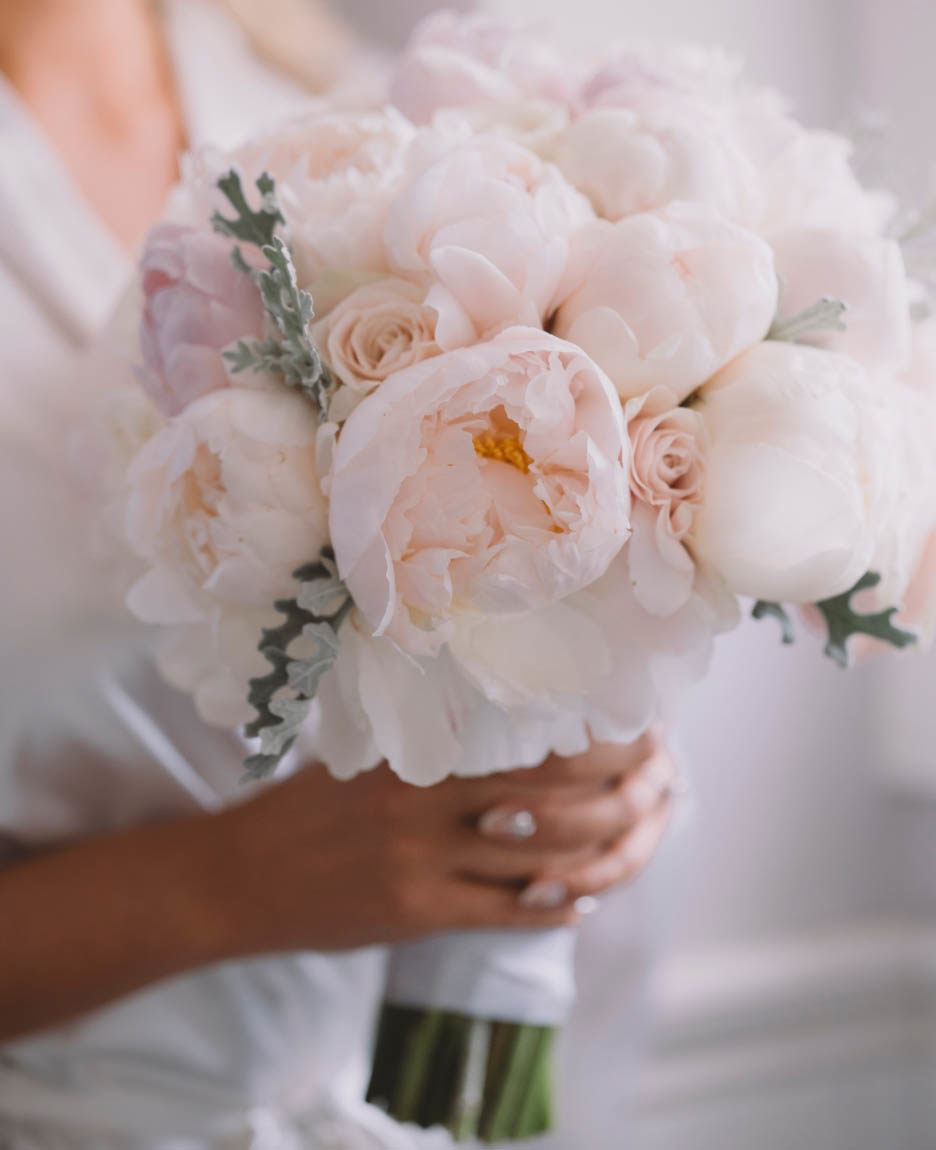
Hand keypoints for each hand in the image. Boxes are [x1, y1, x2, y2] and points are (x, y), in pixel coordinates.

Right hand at [218, 728, 677, 954]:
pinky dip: (549, 908)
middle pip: (552, 799)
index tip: (635, 729)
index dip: (596, 738)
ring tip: (630, 845)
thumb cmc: (303, 810)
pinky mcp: (414, 912)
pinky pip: (502, 911)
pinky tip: (577, 903)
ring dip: (599, 856)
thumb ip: (430, 742)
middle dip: (619, 795)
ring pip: (540, 858)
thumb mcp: (364, 757)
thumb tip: (506, 724)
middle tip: (657, 785)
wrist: (235, 877)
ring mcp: (422, 859)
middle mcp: (426, 800)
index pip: (528, 739)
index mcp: (418, 752)